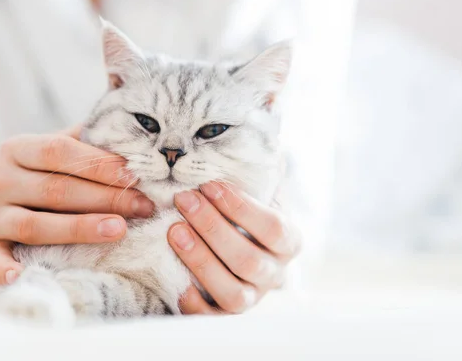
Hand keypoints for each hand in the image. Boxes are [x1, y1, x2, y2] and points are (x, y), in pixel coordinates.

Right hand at [0, 127, 153, 284]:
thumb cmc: (37, 177)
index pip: (59, 151)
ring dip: (79, 229)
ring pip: (35, 225)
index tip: (135, 174)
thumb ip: (85, 140)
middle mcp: (0, 180)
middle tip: (144, 206)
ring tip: (119, 230)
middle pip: (56, 190)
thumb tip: (134, 130)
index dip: (99, 163)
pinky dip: (5, 268)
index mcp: (17, 148)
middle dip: (104, 198)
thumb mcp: (52, 152)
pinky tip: (20, 276)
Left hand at [168, 182, 299, 313]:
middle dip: (212, 227)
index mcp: (288, 242)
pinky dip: (192, 300)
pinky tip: (173, 274)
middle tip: (184, 200)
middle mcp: (274, 274)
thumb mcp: (255, 191)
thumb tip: (252, 142)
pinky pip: (211, 318)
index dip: (240, 207)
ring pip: (233, 292)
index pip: (273, 227)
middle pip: (247, 259)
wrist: (235, 243)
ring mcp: (252, 298)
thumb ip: (255, 174)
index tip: (209, 185)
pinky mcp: (225, 315)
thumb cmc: (241, 212)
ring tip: (174, 230)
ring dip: (201, 259)